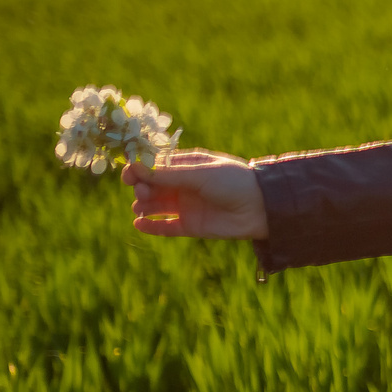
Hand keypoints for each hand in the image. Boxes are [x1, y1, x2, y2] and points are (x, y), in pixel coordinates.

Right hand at [129, 150, 267, 239]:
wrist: (262, 208)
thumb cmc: (233, 182)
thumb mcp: (200, 174)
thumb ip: (168, 173)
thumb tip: (134, 167)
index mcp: (187, 165)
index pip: (154, 165)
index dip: (138, 169)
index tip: (129, 174)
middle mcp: (183, 184)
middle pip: (150, 185)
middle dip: (140, 187)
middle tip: (141, 192)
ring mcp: (186, 205)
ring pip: (154, 205)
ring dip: (142, 205)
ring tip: (142, 206)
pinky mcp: (191, 225)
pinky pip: (165, 226)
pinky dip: (150, 226)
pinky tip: (139, 224)